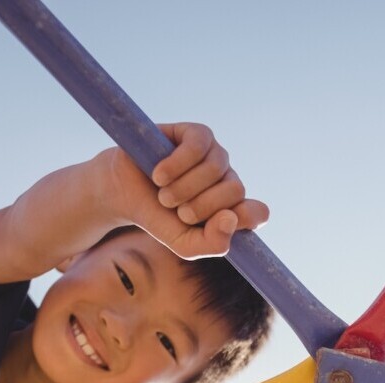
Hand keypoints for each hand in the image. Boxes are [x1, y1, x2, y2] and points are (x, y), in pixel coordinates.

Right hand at [104, 123, 267, 257]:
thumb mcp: (186, 245)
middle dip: (201, 207)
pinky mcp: (195, 135)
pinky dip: (177, 165)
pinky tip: (159, 174)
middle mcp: (229, 181)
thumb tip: (231, 218)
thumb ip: (213, 244)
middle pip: (235, 190)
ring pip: (216, 169)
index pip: (259, 213)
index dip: (244, 218)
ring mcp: (215, 156)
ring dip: (185, 188)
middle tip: (177, 211)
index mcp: (235, 209)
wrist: (124, 195)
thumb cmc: (160, 221)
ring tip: (165, 195)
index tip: (218, 223)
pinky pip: (198, 146)